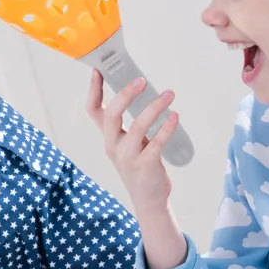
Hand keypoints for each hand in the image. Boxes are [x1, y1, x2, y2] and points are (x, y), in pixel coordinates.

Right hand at [87, 70, 185, 268]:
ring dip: (154, 108)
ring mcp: (128, 157)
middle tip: (142, 80)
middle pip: (112, 115)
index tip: (99, 70)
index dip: (93, 90)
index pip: (93, 111)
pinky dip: (166, 128)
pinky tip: (175, 117)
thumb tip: (140, 93)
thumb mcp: (128, 143)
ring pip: (137, 127)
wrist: (148, 199)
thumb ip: (130, 124)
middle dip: (126, 95)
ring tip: (169, 95)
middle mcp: (113, 145)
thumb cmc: (140, 165)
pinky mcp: (145, 166)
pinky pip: (156, 143)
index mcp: (108, 137)